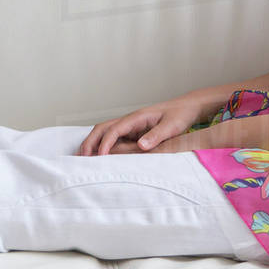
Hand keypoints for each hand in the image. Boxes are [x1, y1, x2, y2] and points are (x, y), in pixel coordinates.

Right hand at [76, 94, 206, 155]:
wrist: (186, 108)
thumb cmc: (179, 114)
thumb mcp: (172, 126)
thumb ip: (156, 135)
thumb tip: (140, 146)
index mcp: (137, 117)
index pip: (115, 129)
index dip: (105, 143)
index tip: (100, 157)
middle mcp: (130, 120)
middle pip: (102, 128)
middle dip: (90, 142)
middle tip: (82, 159)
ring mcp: (130, 126)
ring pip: (105, 133)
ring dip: (94, 144)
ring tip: (85, 160)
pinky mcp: (133, 132)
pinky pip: (114, 139)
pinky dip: (103, 147)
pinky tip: (100, 158)